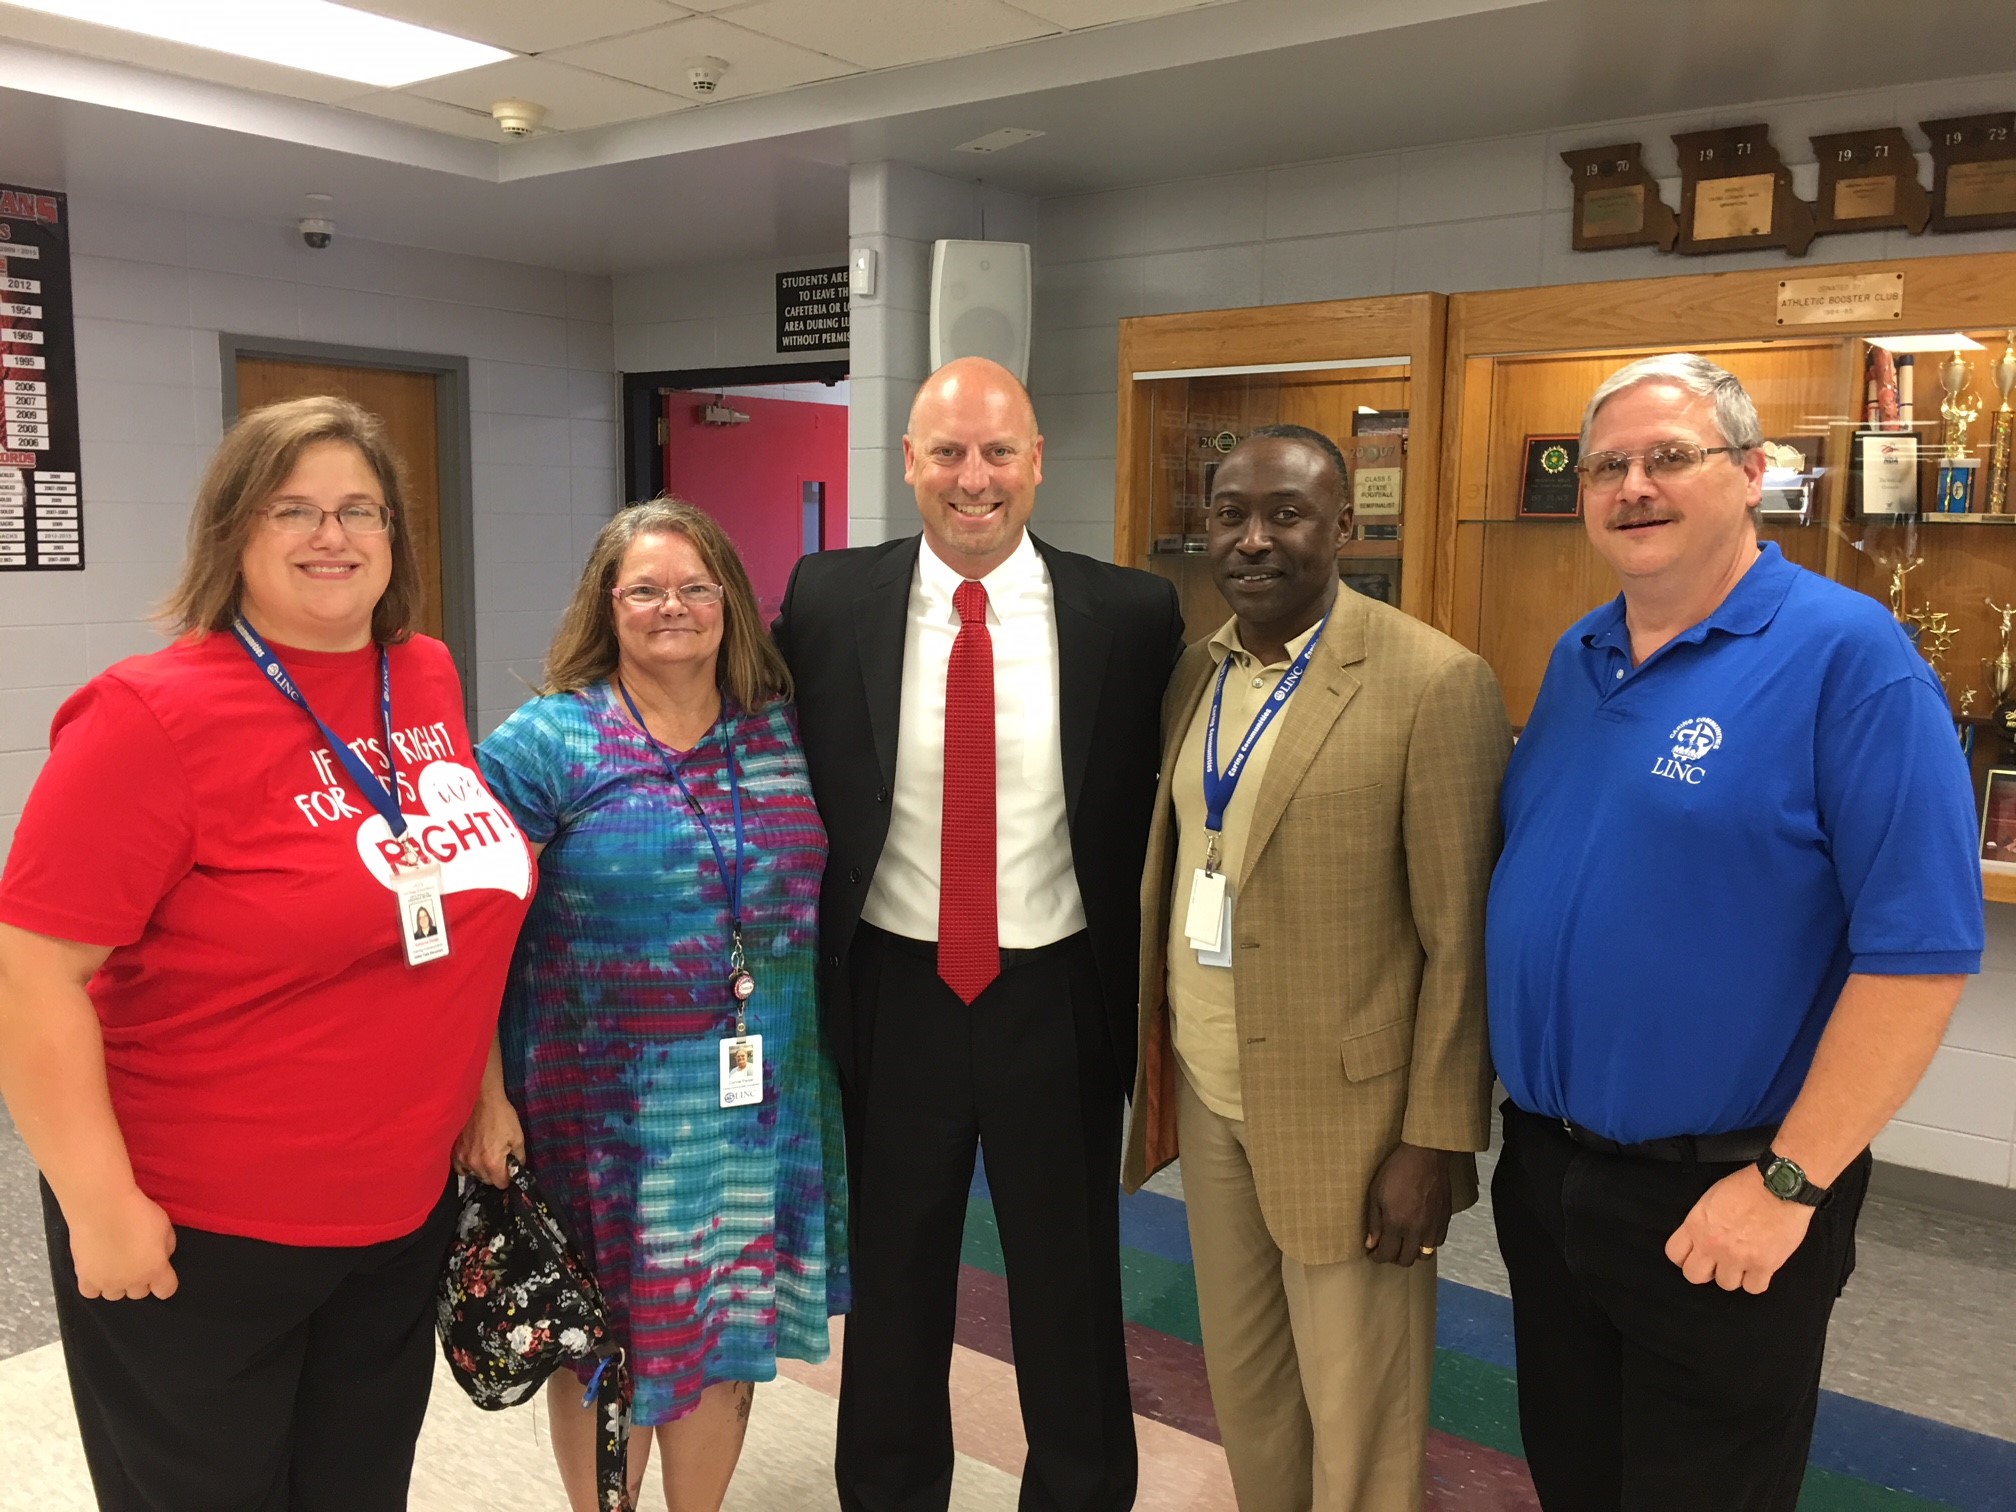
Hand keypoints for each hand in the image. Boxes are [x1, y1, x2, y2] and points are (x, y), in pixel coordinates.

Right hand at [66, 1185, 177, 1300]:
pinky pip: (91, 1292)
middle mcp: (132, 1282)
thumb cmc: (138, 1212)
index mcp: (155, 1270)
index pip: (166, 1290)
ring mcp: (106, 1283)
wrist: (102, 1208)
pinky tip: (96, 1270)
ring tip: (113, 1264)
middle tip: (134, 1260)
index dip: (164, 1282)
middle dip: (139, 1279)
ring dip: (117, 1283)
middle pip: (139, 1292)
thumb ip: (166, 1247)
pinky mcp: (84, 1278)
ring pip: (115, 1294)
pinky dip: (94, 1285)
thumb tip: (160, 1257)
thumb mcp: (165, 1226)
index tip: (160, 1270)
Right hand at [453, 1090, 524, 1189]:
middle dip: (495, 1173)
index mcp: (492, 1163)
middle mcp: (475, 1164)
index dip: (507, 1178)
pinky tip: (474, 1155)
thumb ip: (519, 1157)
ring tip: (487, 1154)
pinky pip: (460, 1167)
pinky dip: (468, 1165)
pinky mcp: (454, 1151)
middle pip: (487, 1180)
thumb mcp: (518, 1137)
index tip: (509, 1169)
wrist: (482, 1100)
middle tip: (500, 1158)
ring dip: (481, 1169)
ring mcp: (462, 1158)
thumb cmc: (502, 1116)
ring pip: (474, 1174)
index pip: (500, 1184)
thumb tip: (517, 1168)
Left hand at [1364, 1142, 1452, 1266]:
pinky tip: (1420, 1233)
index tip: (1373, 1252)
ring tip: (1404, 1241)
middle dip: (1393, 1257)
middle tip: (1387, 1247)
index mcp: (1397, 1224)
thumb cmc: (1397, 1170)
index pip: (1387, 1254)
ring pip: (1424, 1255)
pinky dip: (1427, 1243)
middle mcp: (1417, 1231)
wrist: (1426, 1156)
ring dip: (1412, 1252)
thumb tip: (1371, 1243)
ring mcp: (1433, 1227)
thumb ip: (1374, 1221)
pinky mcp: (1445, 1220)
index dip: (1377, 1257)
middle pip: (1406, 1260)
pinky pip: (1438, 1243)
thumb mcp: (1376, 1193)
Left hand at [1664, 1165, 1815, 1293]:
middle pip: (1694, 1276)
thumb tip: (1699, 1238)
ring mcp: (1738, 1258)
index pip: (1674, 1254)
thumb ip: (1701, 1222)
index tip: (1694, 1254)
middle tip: (1716, 1263)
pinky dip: (1756, 1281)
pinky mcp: (1764, 1265)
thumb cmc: (1746, 1186)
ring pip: (1726, 1284)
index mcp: (1696, 1225)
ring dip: (1733, 1275)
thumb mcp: (1710, 1198)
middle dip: (1704, 1270)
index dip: (1684, 1257)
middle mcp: (1713, 1245)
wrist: (1779, 1186)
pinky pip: (1754, 1288)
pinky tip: (1758, 1268)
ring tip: (1742, 1262)